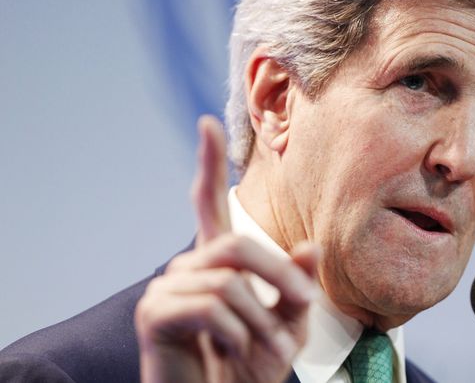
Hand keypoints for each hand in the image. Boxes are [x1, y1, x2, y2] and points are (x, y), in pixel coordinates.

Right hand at [135, 115, 319, 381]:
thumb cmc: (250, 368)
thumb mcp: (287, 326)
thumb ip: (295, 287)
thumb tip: (312, 246)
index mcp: (217, 263)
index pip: (208, 203)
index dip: (208, 163)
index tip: (207, 123)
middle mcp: (188, 268)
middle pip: (239, 245)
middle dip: (278, 276)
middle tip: (304, 308)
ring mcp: (167, 289)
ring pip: (229, 282)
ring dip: (260, 321)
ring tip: (266, 352)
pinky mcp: (154, 315)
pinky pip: (210, 307)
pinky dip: (236, 335)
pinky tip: (234, 354)